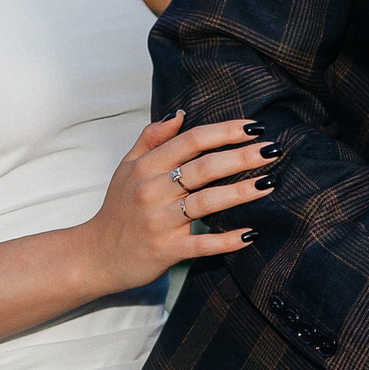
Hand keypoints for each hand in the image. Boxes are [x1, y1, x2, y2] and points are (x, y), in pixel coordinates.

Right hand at [87, 113, 281, 292]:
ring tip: (270, 183)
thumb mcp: (126, 167)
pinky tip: (250, 234)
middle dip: (241, 157)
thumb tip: (180, 114)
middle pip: (204, 168)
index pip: (191, 141)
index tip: (253, 127)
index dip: (224, 132)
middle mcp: (154, 191)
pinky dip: (227, 240)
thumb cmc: (118, 209)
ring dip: (241, 192)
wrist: (96, 255)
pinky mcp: (167, 250)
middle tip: (272, 150)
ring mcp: (161, 222)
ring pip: (207, 202)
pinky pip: (202, 243)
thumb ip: (151, 138)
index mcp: (147, 167)